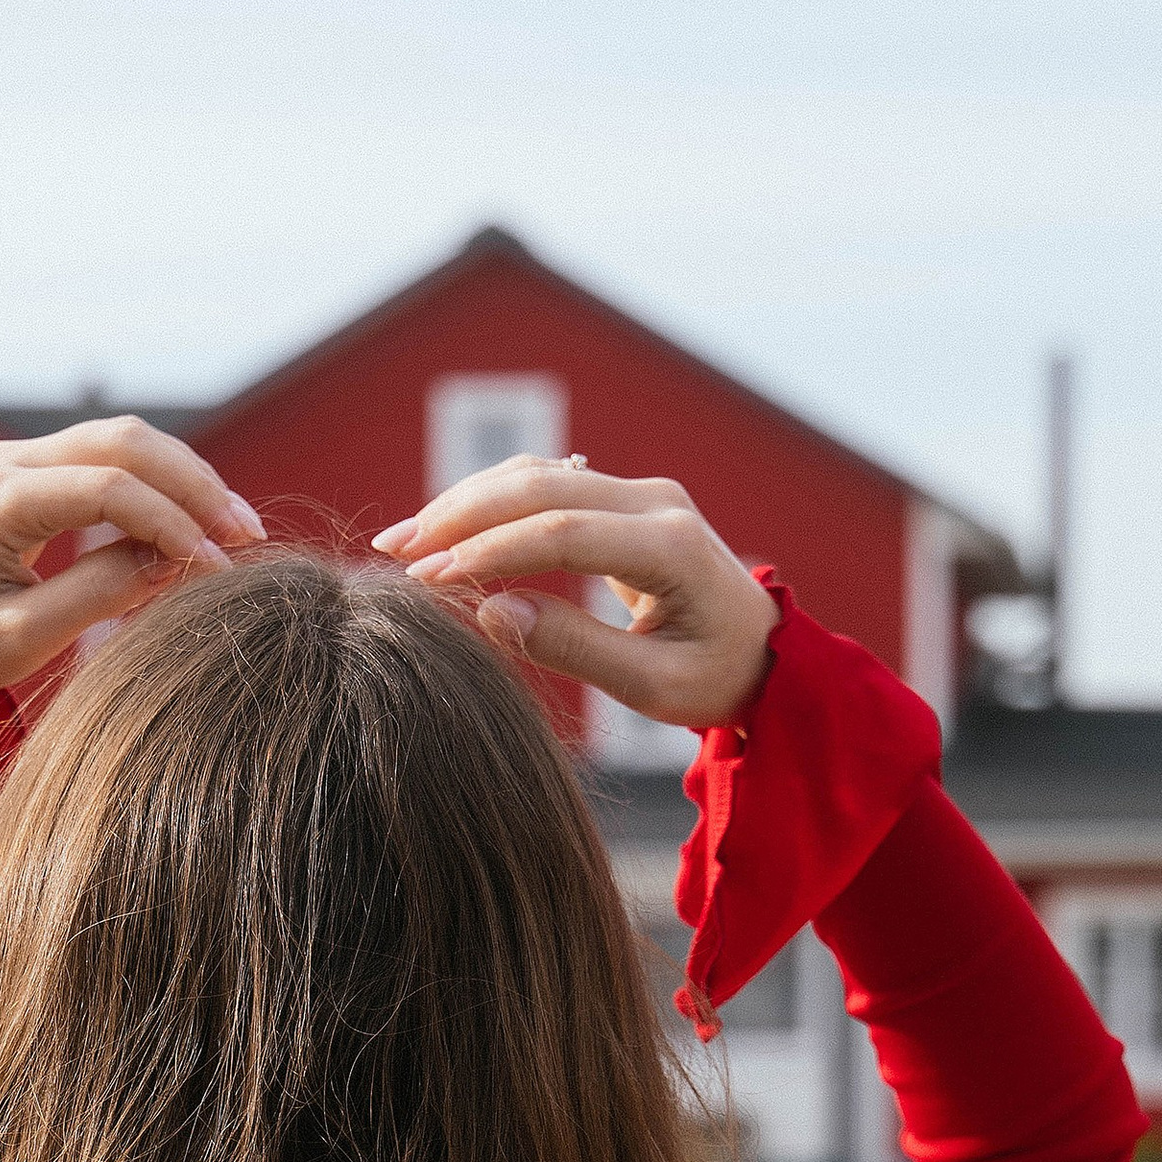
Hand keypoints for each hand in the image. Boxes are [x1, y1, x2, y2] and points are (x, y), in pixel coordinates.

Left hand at [0, 420, 265, 726]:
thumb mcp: (23, 637)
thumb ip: (98, 595)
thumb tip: (173, 561)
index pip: (110, 488)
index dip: (173, 524)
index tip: (217, 569)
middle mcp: (10, 460)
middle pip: (127, 441)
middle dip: (195, 484)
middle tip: (249, 534)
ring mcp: (22, 460)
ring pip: (126, 442)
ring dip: (186, 480)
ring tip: (235, 529)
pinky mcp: (36, 476)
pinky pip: (111, 462)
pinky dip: (160, 488)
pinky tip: (195, 528)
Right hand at [372, 460, 779, 734]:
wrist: (767, 651)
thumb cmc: (716, 678)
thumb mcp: (654, 686)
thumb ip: (575, 648)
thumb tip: (491, 611)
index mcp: (671, 547)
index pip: (563, 533)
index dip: (490, 551)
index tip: (429, 577)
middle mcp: (657, 503)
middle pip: (541, 486)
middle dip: (461, 515)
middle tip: (394, 550)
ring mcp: (640, 493)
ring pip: (537, 475)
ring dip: (466, 502)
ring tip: (404, 540)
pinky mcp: (622, 499)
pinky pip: (546, 486)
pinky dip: (491, 503)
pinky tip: (445, 530)